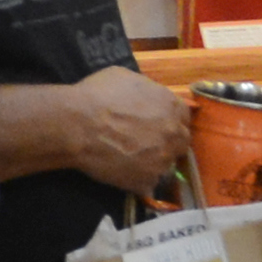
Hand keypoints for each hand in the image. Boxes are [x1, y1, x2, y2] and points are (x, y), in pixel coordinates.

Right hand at [43, 66, 194, 192]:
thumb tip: (146, 98)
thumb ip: (145, 90)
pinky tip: (124, 174)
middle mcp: (173, 133)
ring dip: (155, 163)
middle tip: (147, 144)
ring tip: (133, 161)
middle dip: (168, 143)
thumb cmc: (97, 95)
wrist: (78, 124)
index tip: (157, 125)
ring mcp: (162, 160)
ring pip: (166, 165)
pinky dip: (139, 181)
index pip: (183, 117)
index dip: (170, 121)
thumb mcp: (125, 78)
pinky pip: (149, 184)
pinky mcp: (148, 181)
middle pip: (180, 142)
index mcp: (170, 106)